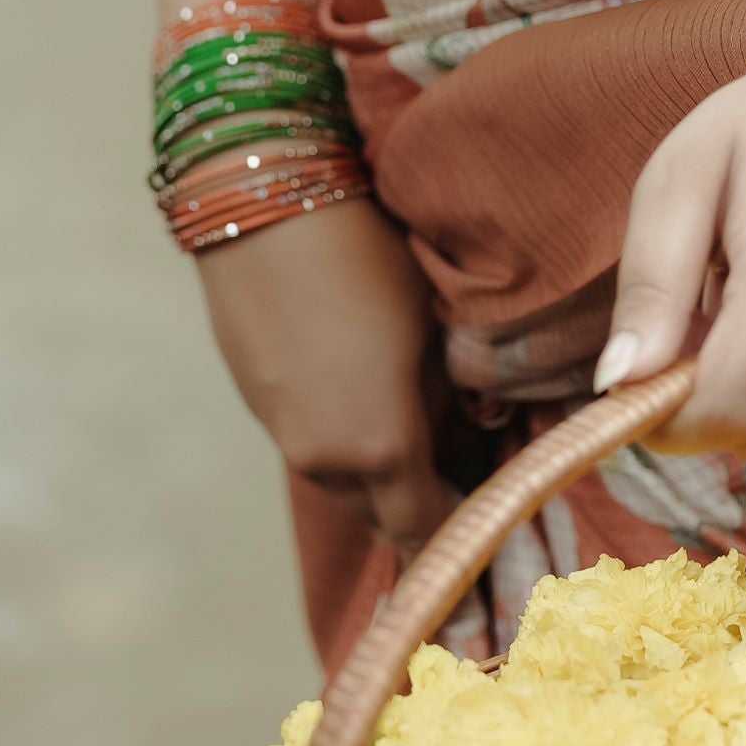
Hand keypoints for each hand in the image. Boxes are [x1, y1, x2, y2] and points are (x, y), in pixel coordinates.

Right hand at [195, 193, 460, 556]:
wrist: (262, 204)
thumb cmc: (369, 255)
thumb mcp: (433, 329)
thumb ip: (451, 403)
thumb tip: (466, 438)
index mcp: (382, 445)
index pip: (428, 528)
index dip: (460, 541)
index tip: (488, 537)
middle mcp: (327, 459)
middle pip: (383, 518)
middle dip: (423, 514)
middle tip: (464, 484)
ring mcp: (284, 434)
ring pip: (345, 487)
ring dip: (382, 482)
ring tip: (421, 440)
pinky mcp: (258, 404)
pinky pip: (313, 448)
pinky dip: (345, 448)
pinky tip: (365, 401)